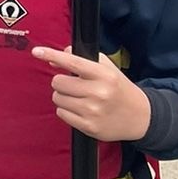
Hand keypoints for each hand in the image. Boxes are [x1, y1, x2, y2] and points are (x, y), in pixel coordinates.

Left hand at [32, 46, 150, 142]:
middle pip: (58, 82)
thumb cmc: (119, 89)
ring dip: (63, 96)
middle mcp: (98, 93)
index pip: (72, 62)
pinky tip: (81, 110)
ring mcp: (93, 111)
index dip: (52, 55)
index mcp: (104, 75)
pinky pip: (61, 113)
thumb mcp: (107, 69)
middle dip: (62, 82)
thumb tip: (53, 58)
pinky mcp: (88, 126)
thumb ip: (81, 59)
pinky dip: (67, 110)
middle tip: (74, 85)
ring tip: (80, 98)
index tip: (37, 51)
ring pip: (57, 98)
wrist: (140, 116)